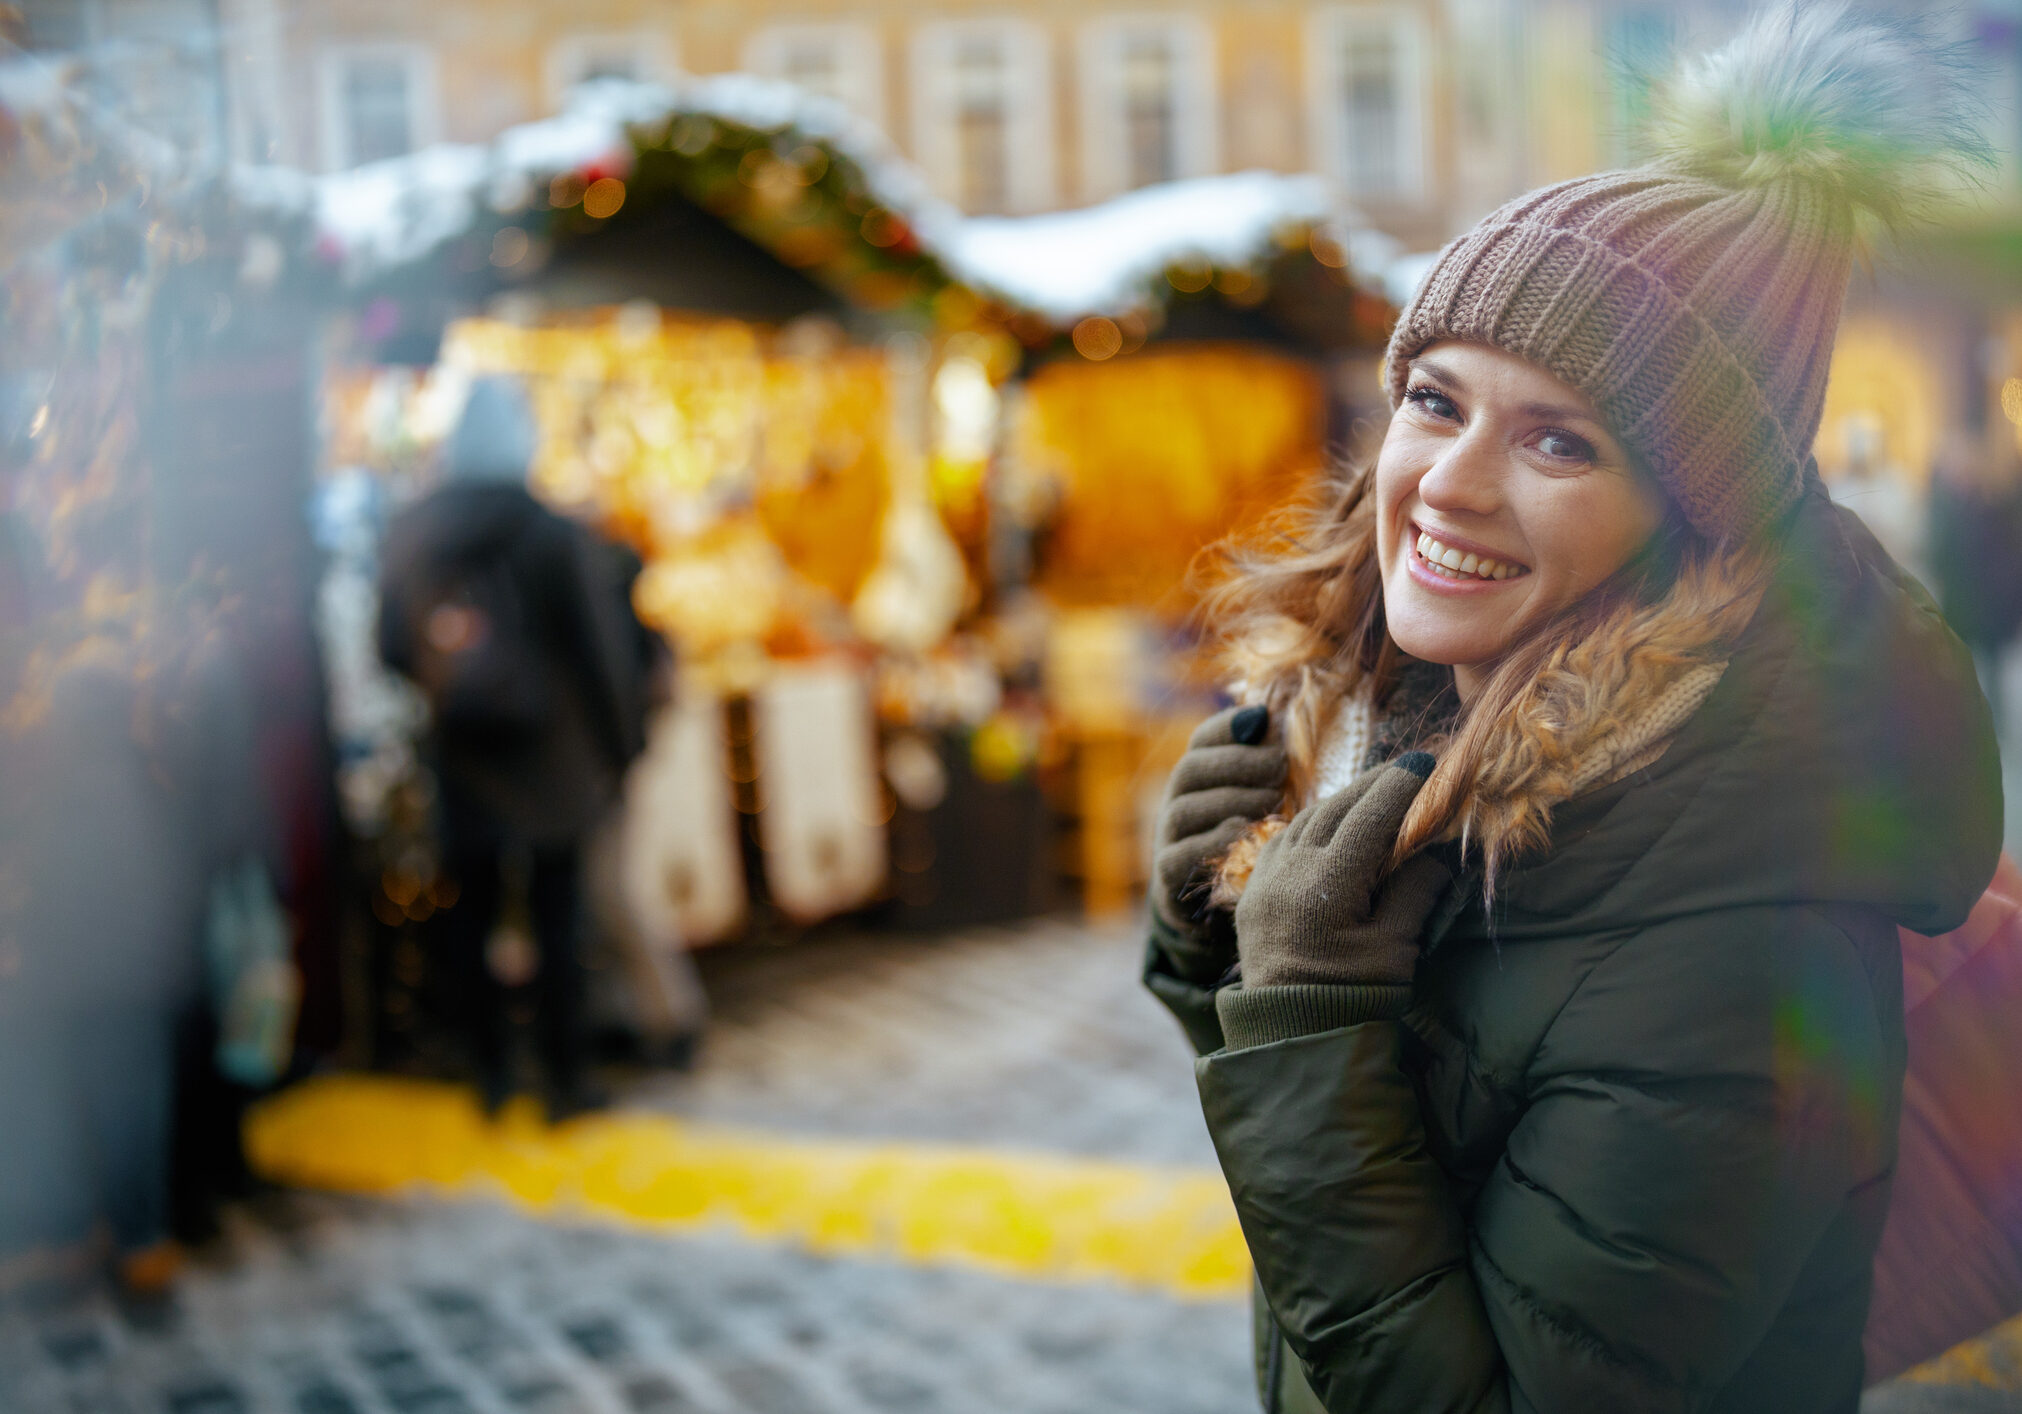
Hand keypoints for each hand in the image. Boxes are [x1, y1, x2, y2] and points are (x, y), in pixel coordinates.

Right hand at [1152, 705, 1286, 945]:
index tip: (1264, 720)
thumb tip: (1295, 729)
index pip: (1202, 741)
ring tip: (1271, 802)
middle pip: (1189, 770)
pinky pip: (1179, 855)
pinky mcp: (1169, 878)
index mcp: (1200, 779)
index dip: (1228, 726)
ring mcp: (1169, 840)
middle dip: (1237, 762)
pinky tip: (1242, 836)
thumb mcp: (1265, 806)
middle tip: (1280, 767)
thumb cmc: (1254, 846)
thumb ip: (1274, 772)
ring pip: (1182, 811)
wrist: (1219, 908)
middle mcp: (1178, 803)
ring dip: (1229, 801)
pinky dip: (1210, 843)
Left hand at [1232, 752, 1451, 989]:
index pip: (1369, 816)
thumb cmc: (1353, 1000)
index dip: (1400, 786)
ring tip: (1375, 793)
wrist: (1292, 1041)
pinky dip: (1312, 825)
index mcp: (1326, 885)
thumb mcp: (1395, 947)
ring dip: (1341, 803)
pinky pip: (1281, 842)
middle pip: (1335, 810)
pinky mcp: (1251, 895)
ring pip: (1305, 821)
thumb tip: (1437, 848)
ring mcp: (1263, 882)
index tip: (1426, 763)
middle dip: (1373, 786)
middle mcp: (1288, 873)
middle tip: (1407, 770)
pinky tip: (1330, 824)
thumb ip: (1415, 889)